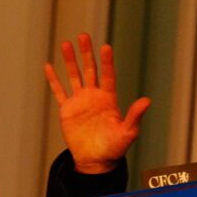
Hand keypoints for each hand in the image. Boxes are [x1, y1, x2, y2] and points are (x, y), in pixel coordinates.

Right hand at [44, 33, 150, 173]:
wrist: (96, 160)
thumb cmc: (115, 147)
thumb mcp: (128, 132)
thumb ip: (135, 116)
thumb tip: (147, 101)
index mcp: (109, 99)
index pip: (107, 76)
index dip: (106, 62)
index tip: (106, 47)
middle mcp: (94, 96)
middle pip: (90, 70)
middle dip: (87, 53)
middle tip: (84, 36)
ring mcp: (80, 101)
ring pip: (74, 76)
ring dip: (70, 61)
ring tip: (66, 43)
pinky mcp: (67, 110)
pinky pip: (59, 92)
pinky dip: (53, 80)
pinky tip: (48, 66)